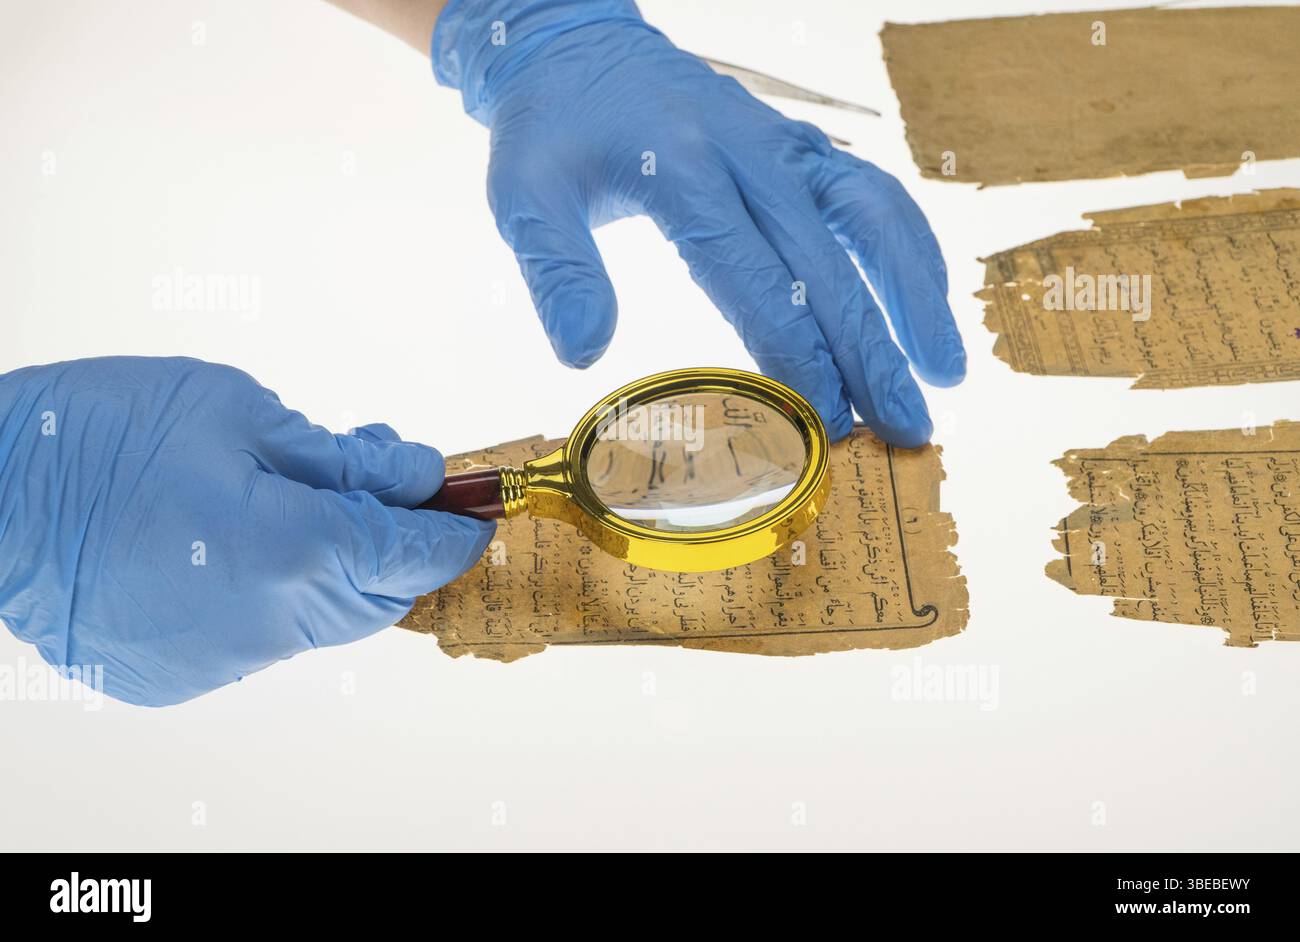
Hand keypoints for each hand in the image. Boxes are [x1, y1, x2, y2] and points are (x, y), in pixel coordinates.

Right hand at [0, 357, 493, 705]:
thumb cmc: (94, 437)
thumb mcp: (236, 413)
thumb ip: (342, 458)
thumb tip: (414, 477)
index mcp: (293, 549)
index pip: (415, 552)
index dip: (453, 529)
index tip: (472, 510)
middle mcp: (270, 622)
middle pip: (379, 593)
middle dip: (397, 545)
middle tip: (385, 486)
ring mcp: (225, 659)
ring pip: (323, 618)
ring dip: (336, 567)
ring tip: (297, 503)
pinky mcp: (187, 675)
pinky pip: (264, 636)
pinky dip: (276, 594)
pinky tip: (237, 547)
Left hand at [433, 0, 965, 445]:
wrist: (581, 49)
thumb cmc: (553, 131)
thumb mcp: (525, 195)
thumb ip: (557, 270)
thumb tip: (583, 352)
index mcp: (682, 168)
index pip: (755, 276)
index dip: (796, 355)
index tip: (827, 421)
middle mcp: (749, 153)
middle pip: (826, 264)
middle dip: (869, 355)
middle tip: (903, 430)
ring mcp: (784, 146)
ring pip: (873, 218)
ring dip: (914, 297)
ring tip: (945, 374)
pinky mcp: (801, 148)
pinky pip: (873, 195)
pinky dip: (910, 251)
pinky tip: (927, 307)